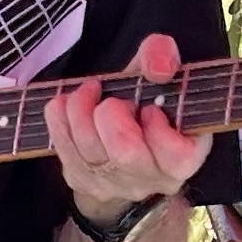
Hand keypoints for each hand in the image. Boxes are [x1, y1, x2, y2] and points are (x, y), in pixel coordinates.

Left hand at [46, 33, 205, 228]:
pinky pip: (62, 145)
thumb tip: (158, 68)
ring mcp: (113, 184)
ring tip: (90, 93)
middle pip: (124, 152)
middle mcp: (149, 179)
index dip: (158, 126)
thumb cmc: (146, 105)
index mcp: (182, 159)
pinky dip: (60, 116)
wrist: (123, 141)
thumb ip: (162, 57)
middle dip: (112, 113)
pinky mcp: (81, 180)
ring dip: (82, 109)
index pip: (177, 155)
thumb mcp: (159, 76)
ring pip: (89, 149)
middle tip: (114, 100)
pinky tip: (69, 103)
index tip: (150, 108)